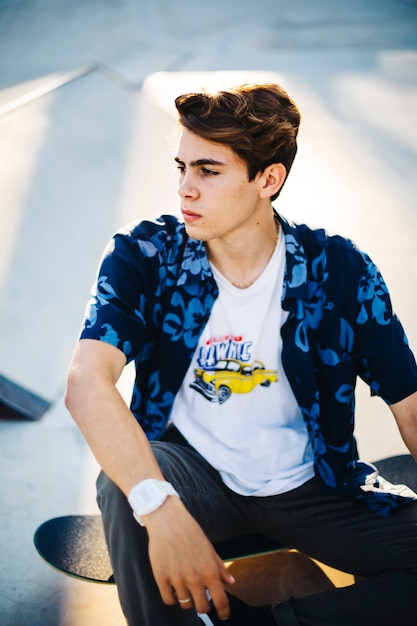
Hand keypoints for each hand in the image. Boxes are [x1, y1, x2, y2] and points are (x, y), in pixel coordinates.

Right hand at [145, 496, 234, 618]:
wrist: (167, 520)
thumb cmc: (190, 531)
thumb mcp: (209, 548)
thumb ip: (220, 567)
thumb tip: (230, 582)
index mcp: (209, 570)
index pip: (220, 601)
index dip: (224, 612)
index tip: (223, 615)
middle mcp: (194, 578)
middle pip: (202, 607)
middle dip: (204, 605)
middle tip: (202, 598)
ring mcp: (177, 579)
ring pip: (185, 604)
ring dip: (188, 599)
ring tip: (186, 586)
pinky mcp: (161, 578)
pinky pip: (168, 599)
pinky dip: (173, 597)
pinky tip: (174, 588)